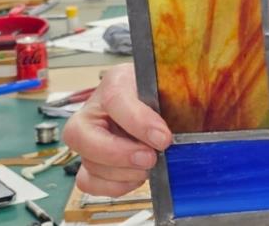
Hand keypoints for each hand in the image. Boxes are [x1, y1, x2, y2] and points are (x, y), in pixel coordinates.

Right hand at [62, 63, 172, 195]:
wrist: (157, 103)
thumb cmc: (161, 93)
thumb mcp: (169, 88)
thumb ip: (176, 100)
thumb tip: (186, 126)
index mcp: (115, 82)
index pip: (115, 99)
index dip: (137, 122)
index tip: (162, 138)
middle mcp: (93, 110)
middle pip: (82, 135)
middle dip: (119, 153)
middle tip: (150, 158)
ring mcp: (87, 139)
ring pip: (89, 163)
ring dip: (123, 172)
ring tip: (149, 166)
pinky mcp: (90, 162)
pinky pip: (90, 182)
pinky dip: (116, 186)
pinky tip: (137, 176)